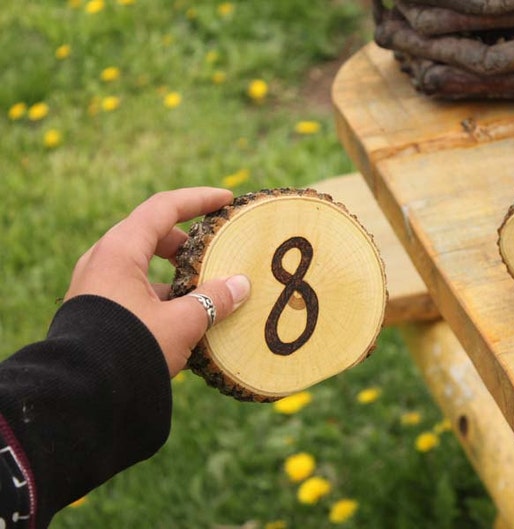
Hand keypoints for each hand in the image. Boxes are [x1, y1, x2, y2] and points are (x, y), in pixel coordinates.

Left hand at [65, 187, 250, 376]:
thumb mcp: (182, 322)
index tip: (225, 200)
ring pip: (144, 268)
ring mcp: (97, 287)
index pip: (163, 208)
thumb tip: (242, 285)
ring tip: (206, 293)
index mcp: (120, 250)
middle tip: (216, 251)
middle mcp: (104, 262)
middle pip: (152, 236)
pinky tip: (185, 322)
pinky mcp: (97, 312)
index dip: (198, 200)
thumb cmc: (132, 348)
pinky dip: (163, 297)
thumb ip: (214, 299)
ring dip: (177, 275)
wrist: (82, 395)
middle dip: (188, 242)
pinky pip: (135, 292)